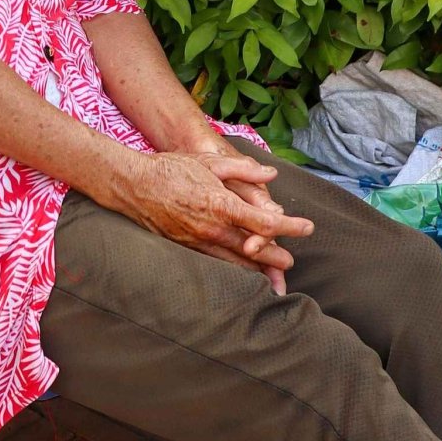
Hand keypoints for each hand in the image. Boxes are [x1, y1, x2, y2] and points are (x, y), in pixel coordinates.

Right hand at [114, 150, 312, 293]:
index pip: (264, 221)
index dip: (290, 226)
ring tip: (274, 278)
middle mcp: (212, 228)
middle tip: (291, 264)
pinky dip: (233, 270)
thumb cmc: (171, 169)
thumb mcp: (210, 162)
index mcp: (221, 204)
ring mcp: (199, 241)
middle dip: (276, 258)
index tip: (308, 228)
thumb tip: (271, 175)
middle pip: (254, 249)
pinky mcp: (187, 248)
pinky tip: (242, 274)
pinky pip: (216, 263)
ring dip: (257, 270)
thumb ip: (243, 169)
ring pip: (235, 262)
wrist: (134, 186)